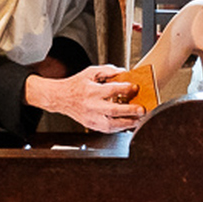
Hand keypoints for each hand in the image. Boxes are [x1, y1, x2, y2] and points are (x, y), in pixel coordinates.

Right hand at [30, 64, 146, 132]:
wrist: (60, 98)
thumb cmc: (76, 85)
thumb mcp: (90, 72)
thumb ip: (107, 71)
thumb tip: (123, 72)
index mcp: (91, 91)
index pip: (111, 90)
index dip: (125, 89)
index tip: (135, 88)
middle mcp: (91, 106)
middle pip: (113, 110)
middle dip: (130, 111)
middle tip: (141, 109)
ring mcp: (91, 118)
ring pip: (111, 124)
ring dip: (127, 123)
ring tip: (138, 120)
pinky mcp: (91, 125)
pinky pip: (107, 130)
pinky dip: (119, 128)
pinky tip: (127, 124)